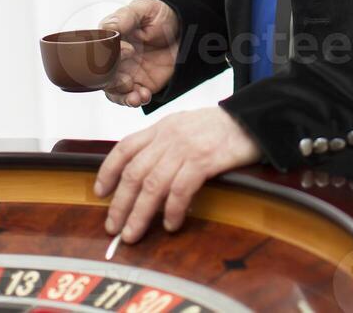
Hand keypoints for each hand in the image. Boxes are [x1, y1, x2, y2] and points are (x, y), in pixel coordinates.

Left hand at [93, 107, 261, 241]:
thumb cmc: (221, 127)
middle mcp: (169, 136)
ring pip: (152, 184)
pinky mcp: (204, 160)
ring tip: (133, 234)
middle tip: (113, 227)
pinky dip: (172, 210)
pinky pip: (181, 189)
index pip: (125, 147)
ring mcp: (186, 147)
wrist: (253, 119)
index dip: (108, 170)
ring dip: (140, 213)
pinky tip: (171, 224)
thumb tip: (145, 173)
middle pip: (134, 172)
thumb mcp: (186, 126)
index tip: (99, 192)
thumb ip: (165, 143)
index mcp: (162, 127)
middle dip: (120, 203)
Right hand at [99, 0, 179, 107]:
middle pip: (103, 75)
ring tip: (135, 97)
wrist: (183, 29)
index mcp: (111, 39)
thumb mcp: (144, 9)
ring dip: (121, 96)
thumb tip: (107, 27)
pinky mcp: (139, 84)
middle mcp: (114, 58)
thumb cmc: (159, 15)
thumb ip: (125, 17)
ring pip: (113, 90)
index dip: (110, 54)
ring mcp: (126, 72)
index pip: (100, 50)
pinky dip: (134, 100)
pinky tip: (143, 96)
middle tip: (128, 80)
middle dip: (113, 81)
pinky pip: (131, 97)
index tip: (129, 50)